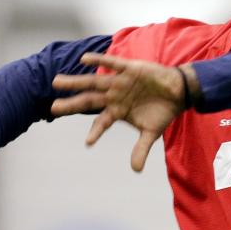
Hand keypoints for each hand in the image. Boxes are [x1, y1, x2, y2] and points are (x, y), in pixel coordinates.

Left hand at [51, 52, 185, 171]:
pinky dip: (99, 61)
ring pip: (94, 82)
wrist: (178, 91)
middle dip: (71, 104)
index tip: (89, 143)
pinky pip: (111, 64)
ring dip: (76, 82)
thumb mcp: (151, 132)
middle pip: (88, 100)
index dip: (96, 132)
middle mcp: (113, 96)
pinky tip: (84, 59)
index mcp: (117, 111)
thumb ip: (141, 149)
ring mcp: (119, 82)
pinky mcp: (129, 69)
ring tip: (57, 82)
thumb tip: (136, 170)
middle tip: (53, 108)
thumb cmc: (162, 111)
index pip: (101, 122)